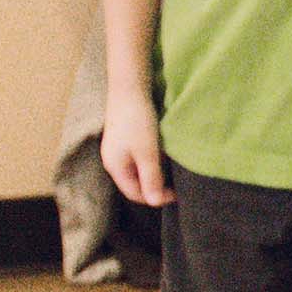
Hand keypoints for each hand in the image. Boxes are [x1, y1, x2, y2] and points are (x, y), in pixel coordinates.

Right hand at [102, 93, 171, 207]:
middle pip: (136, 183)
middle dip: (155, 187)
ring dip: (155, 173)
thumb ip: (151, 178)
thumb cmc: (137, 121)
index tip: (178, 193)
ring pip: (138, 170)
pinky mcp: (125, 138)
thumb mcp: (147, 152)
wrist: (129, 88)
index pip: (135, 194)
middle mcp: (114, 160)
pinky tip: (165, 155)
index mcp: (115, 167)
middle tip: (177, 184)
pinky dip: (152, 160)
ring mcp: (118, 149)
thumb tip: (155, 202)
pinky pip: (139, 158)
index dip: (156, 198)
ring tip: (173, 171)